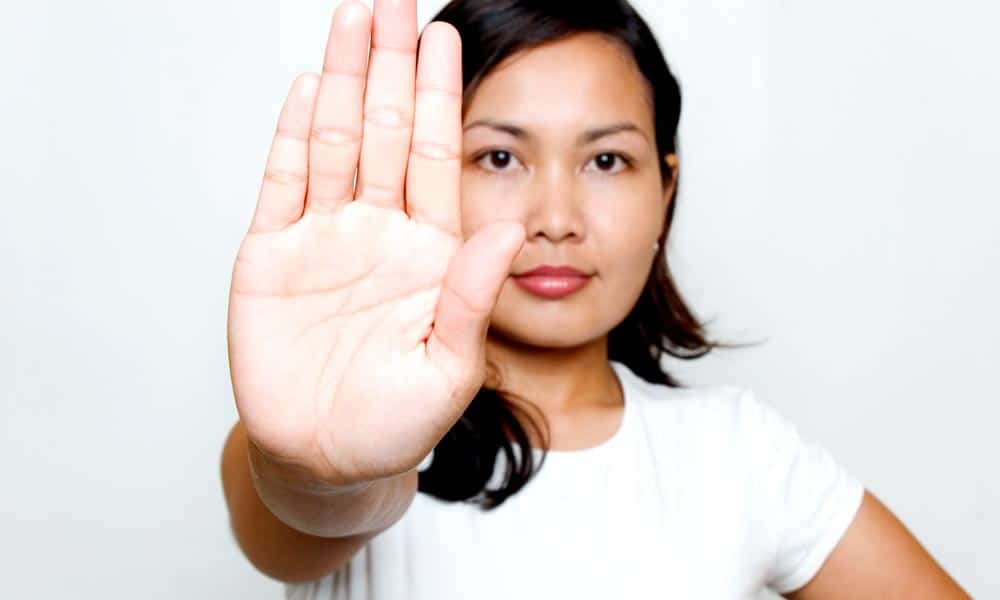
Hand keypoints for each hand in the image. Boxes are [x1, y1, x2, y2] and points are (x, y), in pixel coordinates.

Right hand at [226, 0, 523, 487]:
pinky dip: (291, 136)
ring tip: (352, 19)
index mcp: (430, 252)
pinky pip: (283, 183)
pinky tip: (304, 87)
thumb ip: (473, 298)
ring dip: (341, 80)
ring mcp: (324, 239)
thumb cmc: (395, 424)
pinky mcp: (271, 256)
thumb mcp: (449, 368)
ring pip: (333, 141)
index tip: (445, 36)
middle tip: (393, 1)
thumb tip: (508, 233)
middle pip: (383, 130)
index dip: (438, 96)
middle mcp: (379, 232)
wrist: (325, 460)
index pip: (434, 155)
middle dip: (390, 66)